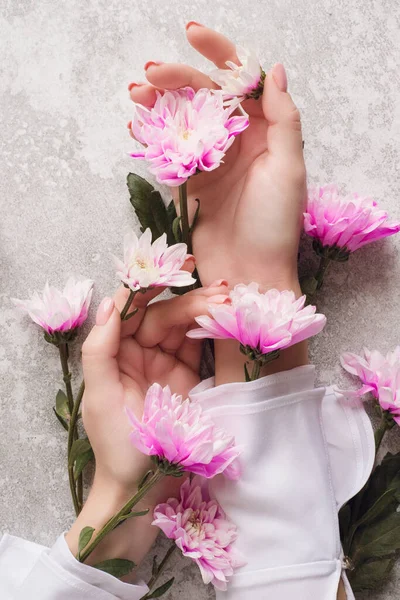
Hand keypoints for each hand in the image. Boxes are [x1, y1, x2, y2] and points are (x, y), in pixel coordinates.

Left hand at [66, 279, 228, 566]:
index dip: (148, 286)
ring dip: (203, 310)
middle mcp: (138, 352)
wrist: (145, 488)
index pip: (130, 309)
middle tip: (218, 289)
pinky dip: (210, 330)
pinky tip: (224, 316)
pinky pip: (198, 346)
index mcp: (113, 353)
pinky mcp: (187, 376)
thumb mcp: (101, 397)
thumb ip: (101, 349)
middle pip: (162, 314)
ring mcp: (164, 363)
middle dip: (187, 300)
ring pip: (183, 326)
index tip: (172, 268)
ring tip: (228, 298)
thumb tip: (111, 304)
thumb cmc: (117, 445)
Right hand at [129, 24, 305, 290]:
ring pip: (185, 121)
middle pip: (207, 97)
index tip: (193, 36)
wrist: (250, 276)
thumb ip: (283, 119)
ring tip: (137, 95)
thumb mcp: (288, 168)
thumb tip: (274, 71)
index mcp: (267, 134)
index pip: (243, 83)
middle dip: (179, 79)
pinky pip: (171, 152)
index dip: (221, 55)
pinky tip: (138, 125)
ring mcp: (214, 163)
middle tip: (150, 75)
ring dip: (160, 104)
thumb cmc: (275, 227)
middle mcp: (240, 144)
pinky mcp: (193, 185)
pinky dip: (154, 137)